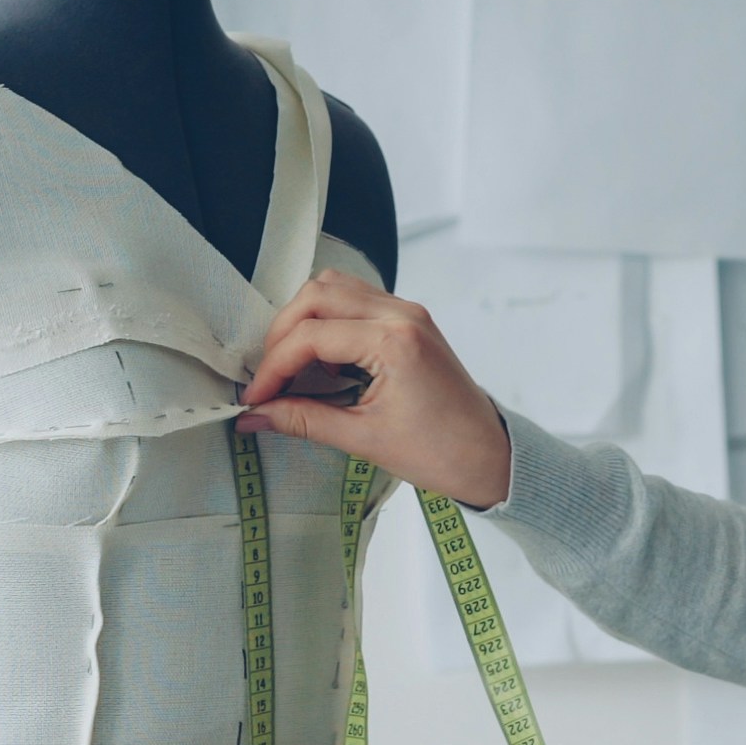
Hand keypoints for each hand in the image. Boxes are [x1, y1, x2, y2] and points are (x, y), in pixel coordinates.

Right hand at [236, 272, 516, 508]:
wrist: (489, 456)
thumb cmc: (441, 452)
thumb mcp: (364, 439)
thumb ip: (303, 420)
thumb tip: (255, 415)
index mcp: (393, 341)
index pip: (310, 336)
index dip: (274, 367)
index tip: (257, 398)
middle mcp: (402, 315)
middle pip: (316, 295)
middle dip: (283, 334)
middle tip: (270, 378)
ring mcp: (409, 312)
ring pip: (335, 288)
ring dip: (305, 320)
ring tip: (295, 367)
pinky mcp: (411, 320)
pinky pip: (358, 300)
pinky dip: (330, 321)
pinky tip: (326, 361)